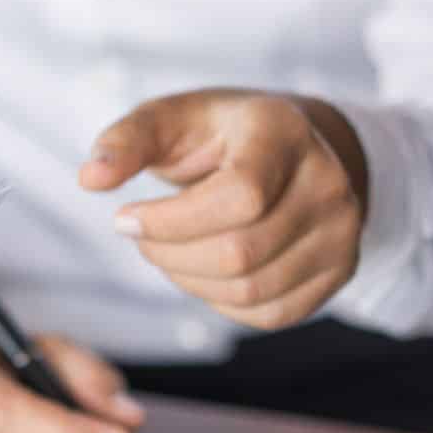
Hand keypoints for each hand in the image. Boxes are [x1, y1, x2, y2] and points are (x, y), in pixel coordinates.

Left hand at [81, 89, 369, 329]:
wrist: (291, 150)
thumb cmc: (220, 137)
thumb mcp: (169, 120)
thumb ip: (125, 141)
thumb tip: (91, 177)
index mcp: (283, 132)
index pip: (239, 196)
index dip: (170, 221)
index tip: (126, 218)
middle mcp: (327, 182)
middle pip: (239, 252)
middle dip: (170, 255)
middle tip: (142, 238)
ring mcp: (341, 231)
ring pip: (250, 289)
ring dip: (189, 279)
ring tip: (170, 250)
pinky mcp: (338, 272)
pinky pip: (267, 312)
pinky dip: (220, 300)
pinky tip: (204, 268)